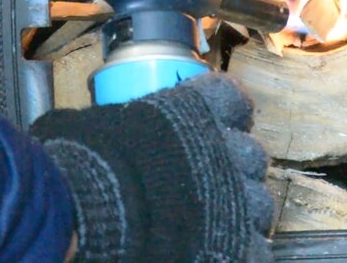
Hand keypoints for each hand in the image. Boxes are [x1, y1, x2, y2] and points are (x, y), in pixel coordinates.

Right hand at [32, 73, 273, 261]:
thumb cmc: (88, 160)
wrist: (91, 208)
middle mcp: (230, 147)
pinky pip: (255, 248)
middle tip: (202, 185)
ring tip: (208, 225)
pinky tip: (214, 253)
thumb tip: (106, 128)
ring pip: (259, 203)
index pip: (232, 99)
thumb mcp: (103, 122)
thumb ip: (126, 121)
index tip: (210, 127)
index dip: (223, 115)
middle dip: (230, 169)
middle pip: (249, 155)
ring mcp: (241, 197)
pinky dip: (238, 251)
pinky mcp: (241, 244)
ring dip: (239, 211)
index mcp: (200, 109)